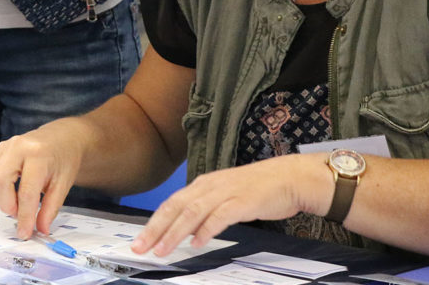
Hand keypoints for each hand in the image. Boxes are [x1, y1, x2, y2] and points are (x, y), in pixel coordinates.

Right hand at [0, 120, 88, 239]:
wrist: (61, 137)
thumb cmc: (64, 159)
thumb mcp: (64, 184)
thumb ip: (51, 209)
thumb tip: (41, 229)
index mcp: (38, 155)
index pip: (26, 192)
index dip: (24, 216)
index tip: (25, 233)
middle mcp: (17, 147)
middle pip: (0, 182)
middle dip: (7, 206)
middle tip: (19, 215)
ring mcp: (4, 146)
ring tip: (15, 204)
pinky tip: (9, 192)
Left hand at [131, 154, 331, 256]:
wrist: (289, 178)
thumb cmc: (257, 189)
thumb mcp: (224, 197)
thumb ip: (204, 211)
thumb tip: (185, 231)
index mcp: (202, 185)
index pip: (171, 204)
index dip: (153, 223)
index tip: (139, 240)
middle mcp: (210, 186)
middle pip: (176, 207)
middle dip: (156, 229)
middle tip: (141, 247)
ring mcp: (226, 192)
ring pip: (193, 212)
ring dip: (175, 232)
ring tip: (163, 249)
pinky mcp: (243, 201)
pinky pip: (220, 216)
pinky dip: (207, 229)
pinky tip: (197, 242)